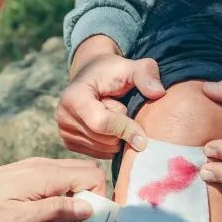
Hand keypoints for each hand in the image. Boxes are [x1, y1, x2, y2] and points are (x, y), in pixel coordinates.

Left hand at [0, 157, 107, 221]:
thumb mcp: (20, 220)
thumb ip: (56, 211)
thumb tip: (89, 208)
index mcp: (45, 175)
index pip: (92, 175)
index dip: (100, 198)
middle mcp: (43, 166)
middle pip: (85, 172)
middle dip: (91, 198)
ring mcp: (34, 168)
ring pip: (71, 177)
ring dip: (76, 200)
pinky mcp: (25, 175)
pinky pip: (56, 181)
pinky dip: (61, 198)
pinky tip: (49, 219)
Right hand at [55, 35, 165, 159]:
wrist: (92, 77)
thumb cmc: (112, 72)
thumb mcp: (130, 67)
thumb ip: (146, 74)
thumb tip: (158, 92)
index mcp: (73, 97)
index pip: (102, 123)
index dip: (126, 129)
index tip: (144, 136)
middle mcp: (63, 117)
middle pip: (104, 139)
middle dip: (121, 129)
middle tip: (119, 109)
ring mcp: (64, 132)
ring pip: (103, 149)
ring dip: (116, 137)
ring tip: (112, 116)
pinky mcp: (69, 143)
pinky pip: (98, 154)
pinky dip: (110, 144)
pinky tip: (108, 127)